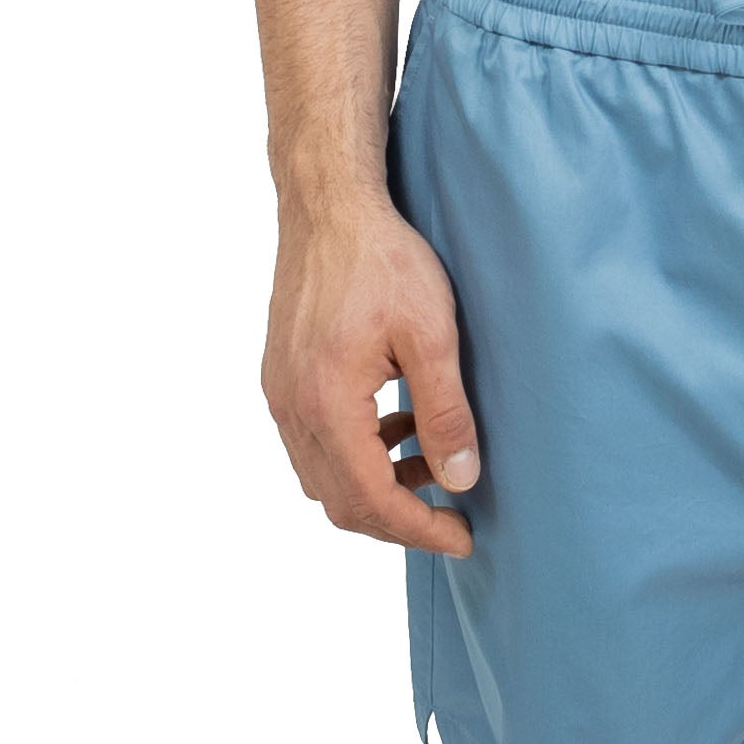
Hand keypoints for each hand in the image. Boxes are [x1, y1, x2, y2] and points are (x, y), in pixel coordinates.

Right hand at [261, 192, 477, 556]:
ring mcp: (281, 395)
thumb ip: (446, 413)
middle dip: (400, 523)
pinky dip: (359, 459)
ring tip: (432, 464)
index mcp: (326, 402)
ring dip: (378, 490)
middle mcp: (292, 408)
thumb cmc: (382, 259)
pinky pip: (316, 447)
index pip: (371, 500)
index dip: (420, 530)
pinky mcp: (282, 380)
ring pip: (326, 481)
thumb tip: (460, 480)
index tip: (462, 538)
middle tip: (451, 520)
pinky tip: (400, 430)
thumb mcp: (432, 335)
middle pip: (342, 504)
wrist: (329, 204)